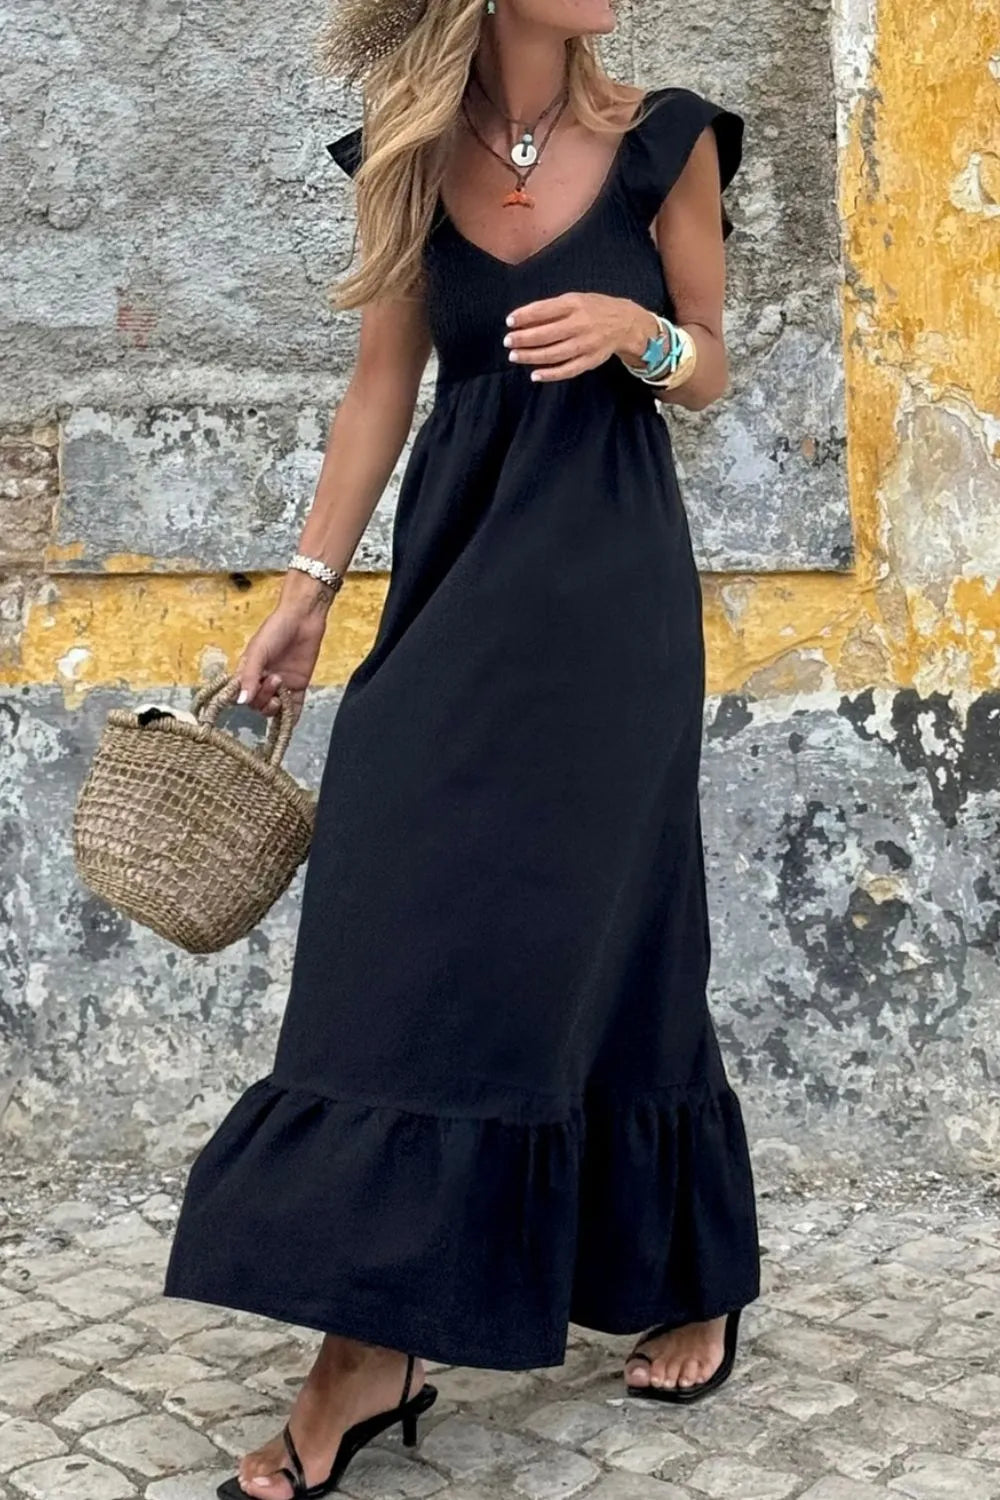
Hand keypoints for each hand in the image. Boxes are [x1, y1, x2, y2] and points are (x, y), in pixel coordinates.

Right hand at [234, 574, 332, 723]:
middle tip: (274, 679)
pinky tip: (290, 720)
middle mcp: (262, 681)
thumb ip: (249, 676)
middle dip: (263, 697)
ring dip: (275, 706)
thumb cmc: (275, 629)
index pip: (241, 695)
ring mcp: (281, 685)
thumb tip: (241, 701)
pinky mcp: (298, 686)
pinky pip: (293, 708)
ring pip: (273, 709)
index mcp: (248, 672)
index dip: (245, 698)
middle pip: (257, 704)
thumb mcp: (258, 651)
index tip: (249, 695)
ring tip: (281, 685)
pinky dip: (291, 717)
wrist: (303, 619)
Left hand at [503, 294, 657, 381]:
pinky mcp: (589, 361)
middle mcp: (580, 324)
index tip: (509, 322)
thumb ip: (551, 308)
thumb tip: (522, 318)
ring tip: (514, 356)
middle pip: (546, 334)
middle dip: (523, 339)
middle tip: (508, 342)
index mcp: (574, 304)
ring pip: (553, 354)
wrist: (625, 323)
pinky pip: (567, 370)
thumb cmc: (594, 309)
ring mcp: (585, 345)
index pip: (544, 310)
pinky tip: (535, 375)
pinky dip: (550, 374)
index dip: (524, 316)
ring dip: (531, 356)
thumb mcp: (575, 299)